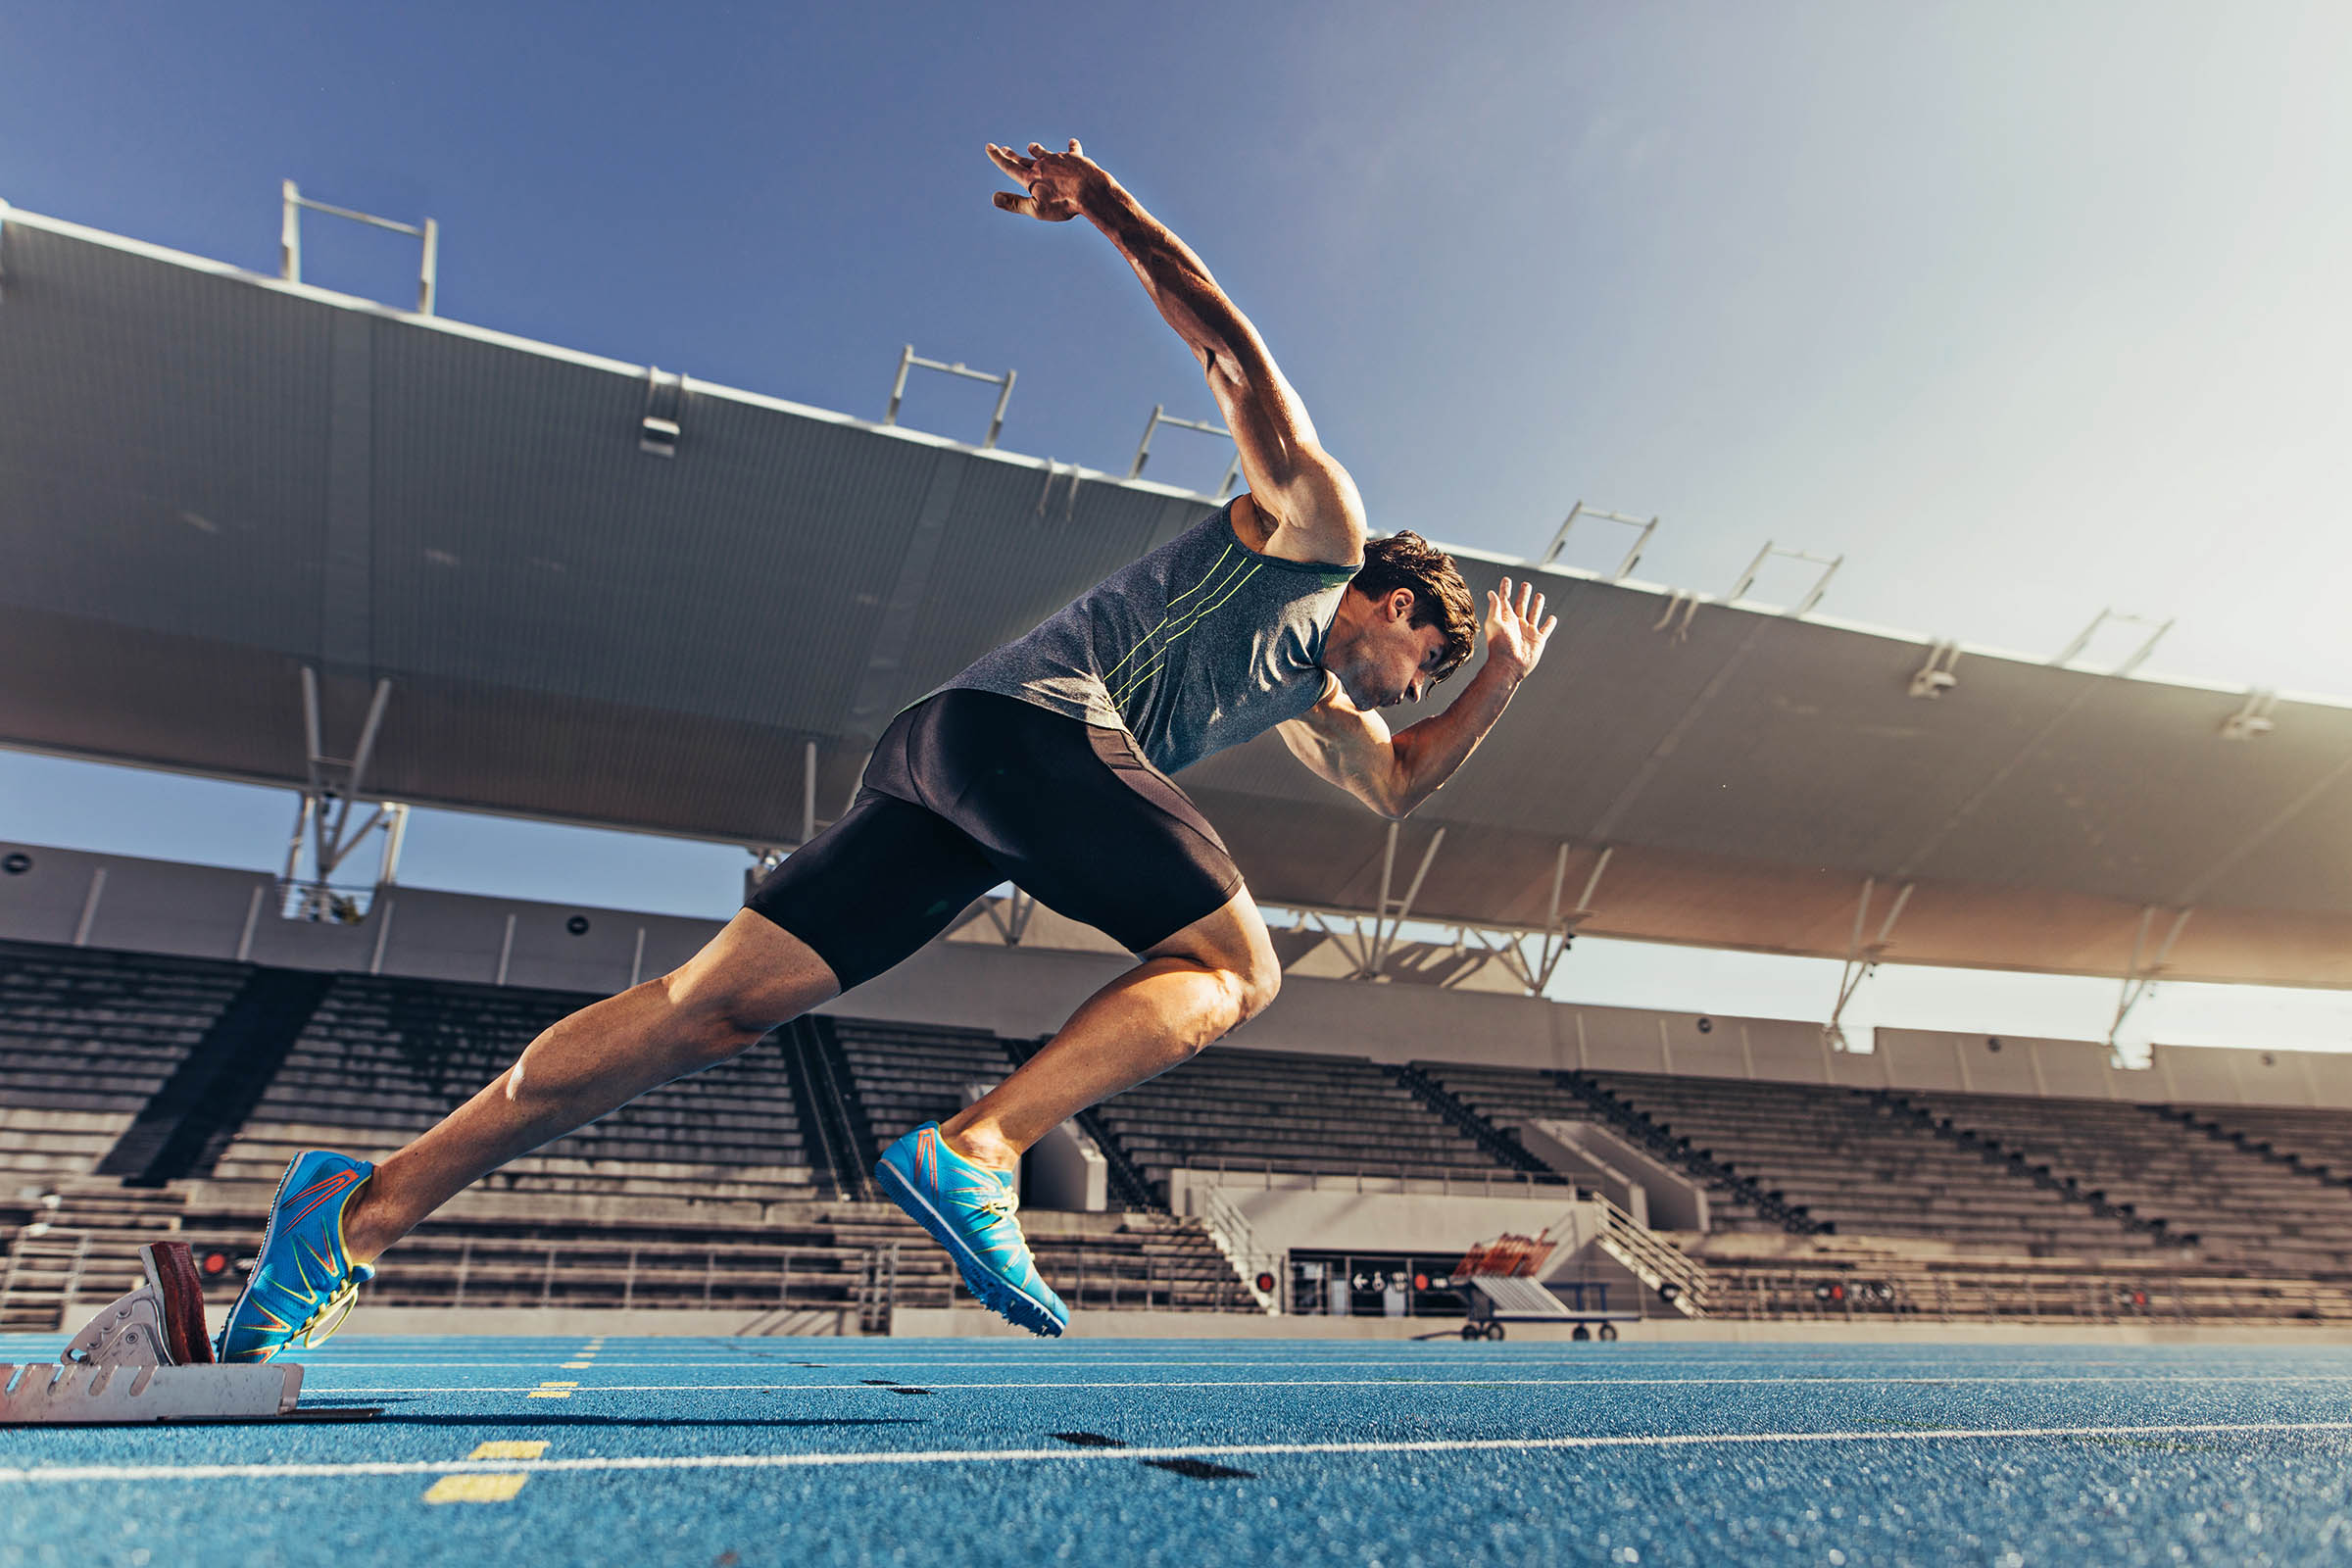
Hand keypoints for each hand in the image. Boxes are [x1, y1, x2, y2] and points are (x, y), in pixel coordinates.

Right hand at [986, 139, 1107, 221]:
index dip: (998, 158)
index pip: (1010, 167)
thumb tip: (994, 198)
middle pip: (1024, 159)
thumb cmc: (1063, 204)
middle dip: (1013, 154)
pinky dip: (1071, 147)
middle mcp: (1042, 165)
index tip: (989, 147)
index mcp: (1031, 178)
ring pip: (1044, 153)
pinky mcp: (1074, 157)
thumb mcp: (1036, 209)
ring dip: (1036, 150)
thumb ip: (1015, 203)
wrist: (1091, 191)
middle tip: (1004, 148)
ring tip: (1031, 146)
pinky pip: (1071, 150)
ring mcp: (1058, 159)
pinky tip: (1072, 142)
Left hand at [1483, 577, 1555, 680]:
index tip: (1506, 579)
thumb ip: (1494, 608)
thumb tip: (1491, 593)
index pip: (1505, 600)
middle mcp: (1517, 623)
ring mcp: (1528, 631)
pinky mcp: (1538, 640)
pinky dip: (1550, 624)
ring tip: (1539, 595)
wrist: (1509, 666)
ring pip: (1534, 614)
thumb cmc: (1499, 645)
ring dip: (1537, 605)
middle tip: (1526, 584)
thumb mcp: (1494, 624)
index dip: (1505, 589)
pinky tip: (1552, 617)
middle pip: (1521, 605)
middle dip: (1523, 594)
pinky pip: (1546, 629)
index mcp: (1506, 618)